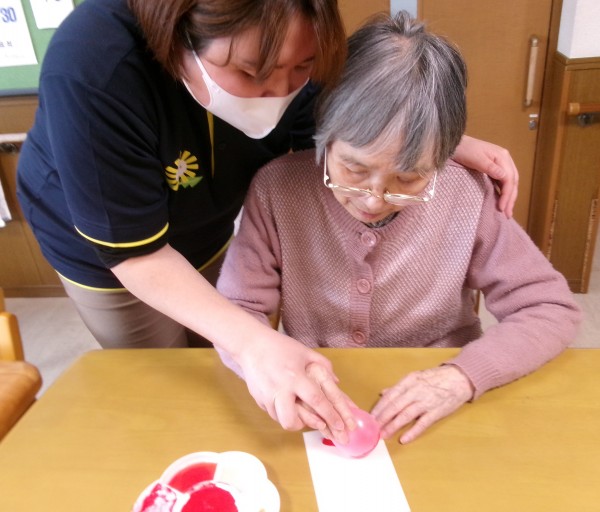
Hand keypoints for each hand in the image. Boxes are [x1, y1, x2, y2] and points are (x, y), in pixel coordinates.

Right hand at [237, 331, 355, 441]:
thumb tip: (336, 381)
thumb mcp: (304, 352)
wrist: (251, 345)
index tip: (340, 426)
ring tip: (299, 409)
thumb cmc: (280, 347)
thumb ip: (323, 365)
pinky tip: (285, 402)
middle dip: (304, 426)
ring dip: (292, 419)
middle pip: (291, 420)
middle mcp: (280, 389)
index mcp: (295, 377)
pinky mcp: (258, 399)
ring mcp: (266, 396)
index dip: (330, 415)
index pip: (316, 400)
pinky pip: (272, 413)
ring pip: (280, 420)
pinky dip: (281, 412)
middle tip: (312, 421)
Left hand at [370, 365, 474, 443]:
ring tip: (384, 435)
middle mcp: (415, 391)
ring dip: (393, 426)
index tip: (370, 417)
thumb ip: (399, 387)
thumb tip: (383, 393)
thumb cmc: (436, 378)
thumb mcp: (415, 377)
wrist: (459, 378)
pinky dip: (412, 432)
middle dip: (382, 418)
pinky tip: (404, 439)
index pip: (390, 396)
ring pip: (405, 415)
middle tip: (373, 428)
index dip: (379, 407)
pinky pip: (422, 423)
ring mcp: (426, 401)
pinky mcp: (436, 412)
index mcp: (409, 381)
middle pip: (395, 406)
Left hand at [452, 135, 518, 217]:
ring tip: (507, 211)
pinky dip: (503, 191)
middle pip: (513, 181)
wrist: (455, 144)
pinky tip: (502, 200)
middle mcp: (504, 160)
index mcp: (503, 157)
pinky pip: (502, 181)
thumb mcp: (476, 159)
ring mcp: (500, 163)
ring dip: (509, 196)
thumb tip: (505, 177)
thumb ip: (490, 168)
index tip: (502, 208)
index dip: (507, 195)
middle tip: (508, 214)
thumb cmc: (464, 150)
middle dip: (511, 198)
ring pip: (509, 182)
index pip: (509, 179)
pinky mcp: (494, 167)